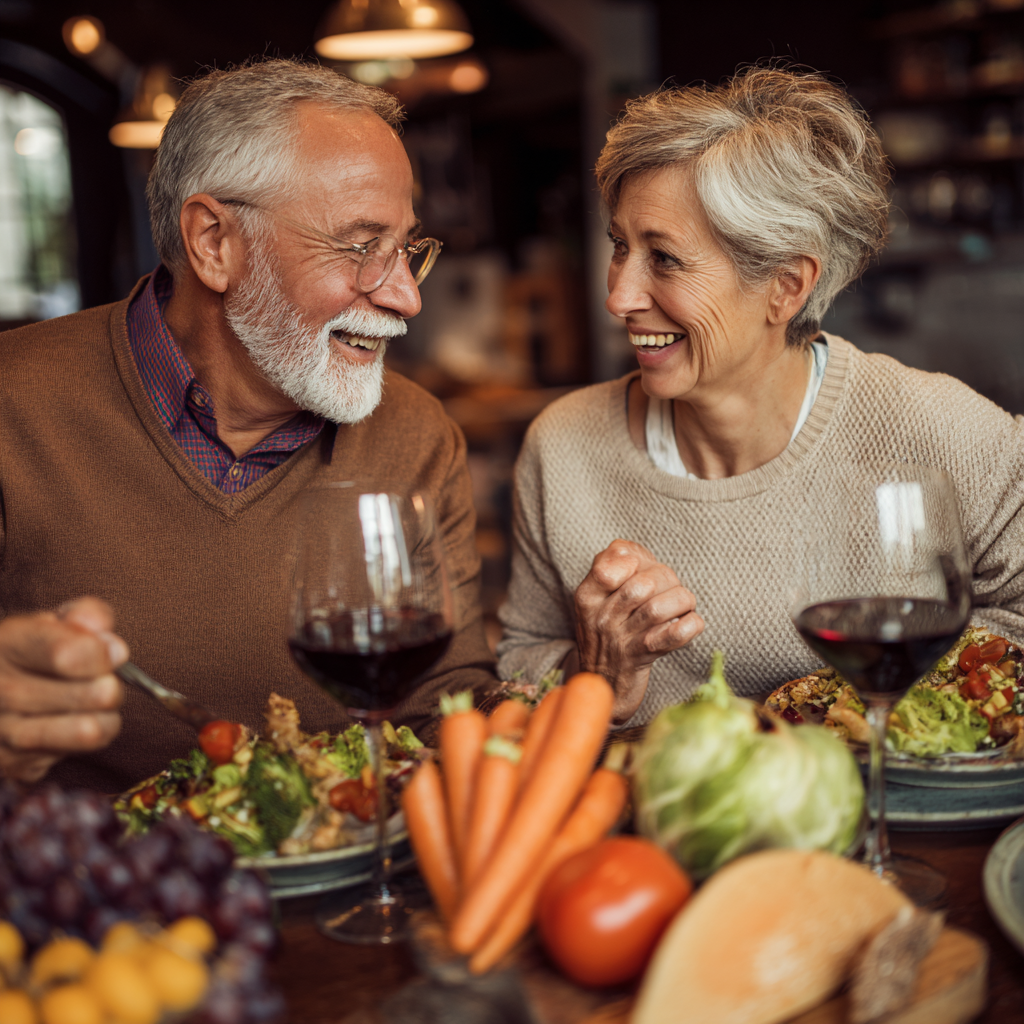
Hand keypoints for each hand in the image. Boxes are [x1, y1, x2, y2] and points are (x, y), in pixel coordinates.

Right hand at [0, 598, 127, 781]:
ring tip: (98, 704)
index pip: (67, 655)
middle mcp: (0, 689)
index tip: (115, 652)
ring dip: (106, 716)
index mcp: (8, 643)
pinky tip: (70, 723)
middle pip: (90, 695)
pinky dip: (83, 740)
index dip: (102, 654)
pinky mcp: (13, 765)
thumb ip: (87, 615)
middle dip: (111, 686)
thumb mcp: (54, 619)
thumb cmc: (32, 649)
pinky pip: (74, 755)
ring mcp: (2, 732)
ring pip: (88, 731)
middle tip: (106, 681)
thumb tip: (113, 644)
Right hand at [574, 540, 703, 723]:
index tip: (644, 568)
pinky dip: (690, 625)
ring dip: (682, 599)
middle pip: (643, 584)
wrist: (603, 679)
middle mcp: (600, 617)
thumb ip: (615, 559)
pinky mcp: (642, 658)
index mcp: (588, 595)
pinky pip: (672, 637)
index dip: (638, 559)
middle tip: (671, 588)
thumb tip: (631, 552)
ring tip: (684, 603)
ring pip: (659, 608)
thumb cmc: (608, 627)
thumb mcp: (599, 593)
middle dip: (668, 579)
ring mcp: (620, 640)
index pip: (611, 565)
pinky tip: (691, 621)